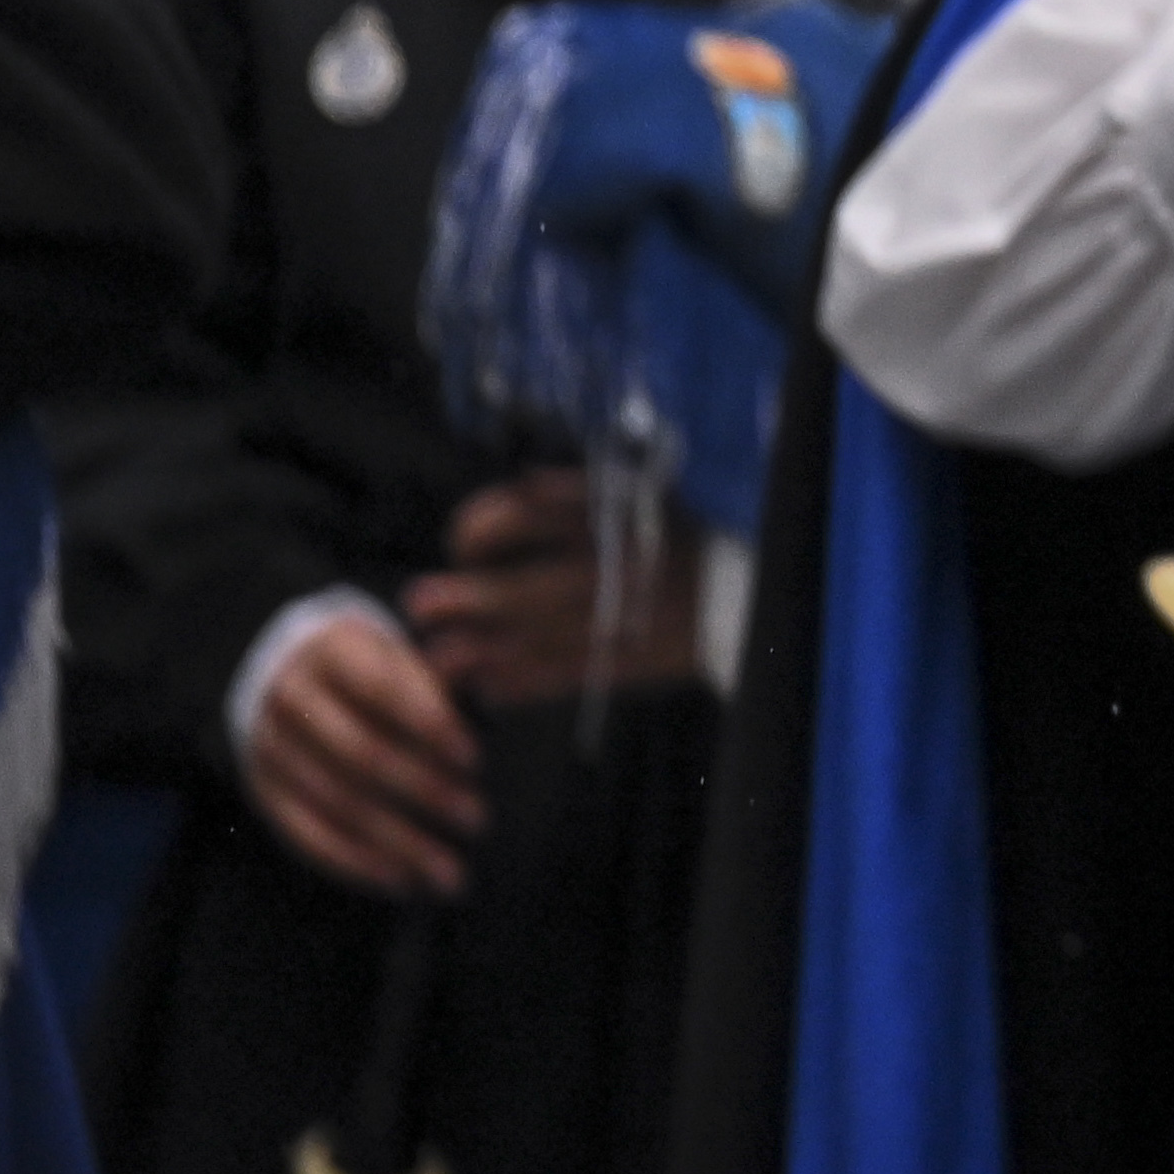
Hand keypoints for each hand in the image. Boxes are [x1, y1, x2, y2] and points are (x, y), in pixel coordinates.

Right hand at [243, 611, 488, 900]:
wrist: (291, 673)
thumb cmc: (370, 668)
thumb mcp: (399, 656)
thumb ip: (433, 690)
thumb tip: (469, 750)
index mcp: (328, 651)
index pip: (381, 690)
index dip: (430, 725)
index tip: (476, 760)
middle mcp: (289, 699)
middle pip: (359, 754)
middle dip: (424, 790)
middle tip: (478, 819)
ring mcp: (269, 748)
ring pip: (336, 804)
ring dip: (399, 842)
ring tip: (450, 871)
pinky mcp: (264, 791)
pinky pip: (307, 837)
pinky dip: (357, 863)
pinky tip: (402, 881)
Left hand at [404, 469, 710, 708]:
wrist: (753, 589)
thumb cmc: (691, 535)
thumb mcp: (644, 493)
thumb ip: (583, 491)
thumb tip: (523, 487)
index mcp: (612, 519)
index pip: (528, 517)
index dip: (481, 529)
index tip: (462, 543)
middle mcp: (610, 571)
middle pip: (520, 590)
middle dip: (463, 600)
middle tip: (420, 602)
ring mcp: (619, 621)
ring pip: (533, 642)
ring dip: (478, 651)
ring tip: (440, 657)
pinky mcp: (629, 662)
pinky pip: (564, 678)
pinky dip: (521, 686)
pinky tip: (489, 687)